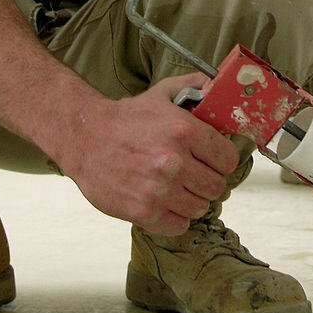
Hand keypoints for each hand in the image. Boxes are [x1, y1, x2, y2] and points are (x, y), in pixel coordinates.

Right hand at [64, 73, 238, 234]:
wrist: (84, 137)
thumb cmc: (126, 118)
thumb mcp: (162, 94)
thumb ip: (193, 87)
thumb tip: (217, 86)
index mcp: (184, 131)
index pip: (228, 159)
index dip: (222, 160)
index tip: (213, 161)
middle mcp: (174, 162)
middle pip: (217, 186)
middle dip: (208, 180)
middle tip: (195, 175)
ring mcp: (159, 190)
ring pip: (200, 208)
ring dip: (192, 199)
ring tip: (178, 188)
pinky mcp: (143, 211)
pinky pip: (179, 226)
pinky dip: (175, 217)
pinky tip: (166, 203)